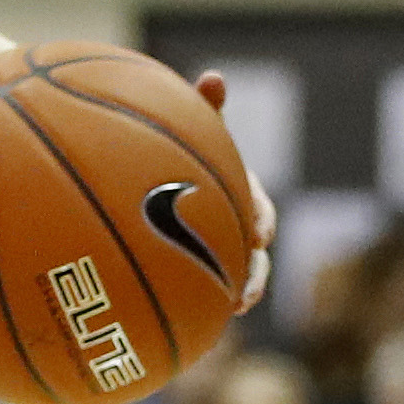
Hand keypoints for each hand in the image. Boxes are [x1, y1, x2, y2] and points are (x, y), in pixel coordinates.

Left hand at [189, 71, 280, 311]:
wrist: (143, 190)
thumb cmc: (169, 153)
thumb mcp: (185, 132)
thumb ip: (199, 111)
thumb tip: (215, 76)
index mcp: (235, 192)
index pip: (259, 207)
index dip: (260, 219)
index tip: (259, 233)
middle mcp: (231, 224)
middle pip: (253, 254)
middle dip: (254, 271)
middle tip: (246, 289)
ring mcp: (214, 251)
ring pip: (234, 279)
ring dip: (237, 294)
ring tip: (230, 310)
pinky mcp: (194, 273)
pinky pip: (201, 295)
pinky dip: (201, 310)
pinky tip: (185, 326)